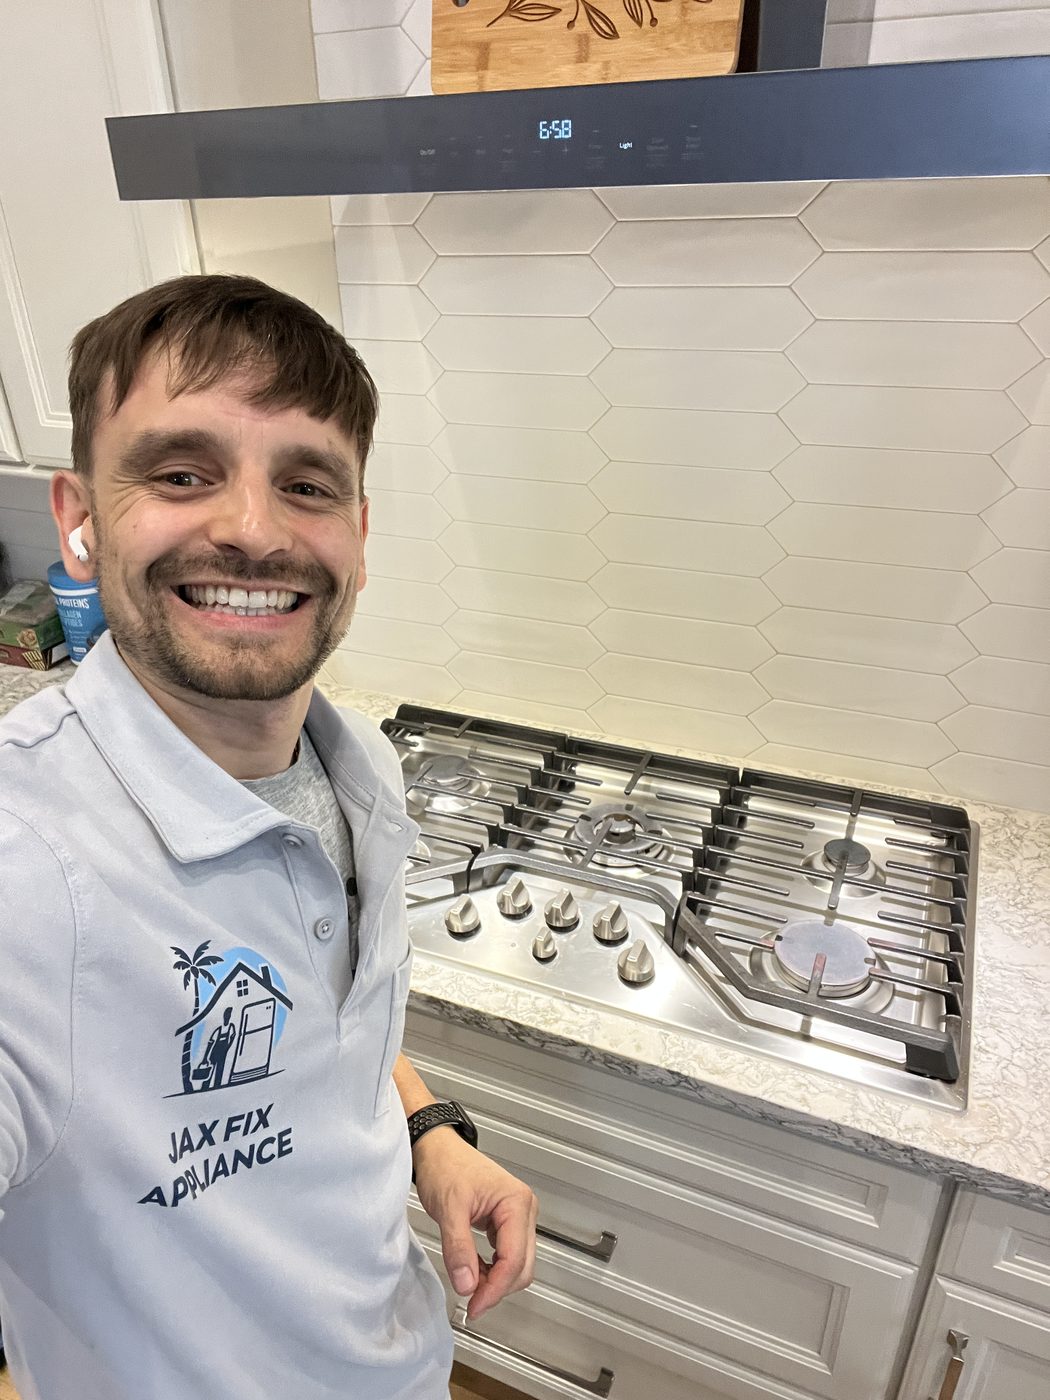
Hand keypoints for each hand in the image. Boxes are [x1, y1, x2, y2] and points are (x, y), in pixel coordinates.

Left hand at [412, 1127, 537, 1319]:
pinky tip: (473, 1271)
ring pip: (518, 1264)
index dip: (495, 1289)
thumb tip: (468, 1285)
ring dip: (496, 1281)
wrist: (438, 1149)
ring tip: (469, 1284)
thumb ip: (459, 1248)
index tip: (474, 1306)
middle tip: (470, 1303)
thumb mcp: (449, 1208)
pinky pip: (508, 1255)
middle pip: (523, 1267)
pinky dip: (493, 1270)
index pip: (514, 1259)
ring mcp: (518, 1216)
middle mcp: (524, 1210)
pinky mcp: (508, 1222)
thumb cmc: (446, 1167)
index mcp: (516, 1203)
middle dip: (498, 1288)